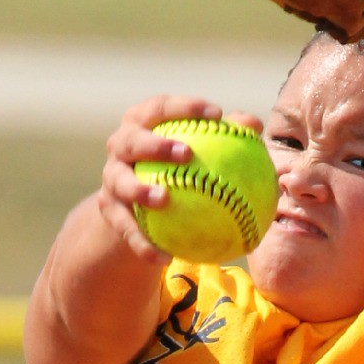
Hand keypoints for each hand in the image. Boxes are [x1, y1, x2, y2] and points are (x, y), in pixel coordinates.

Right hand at [98, 96, 262, 260]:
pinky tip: (167, 257)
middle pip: (131, 140)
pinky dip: (144, 244)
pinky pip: (126, 229)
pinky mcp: (108, 210)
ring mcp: (112, 178)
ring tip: (164, 198)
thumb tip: (254, 124)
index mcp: (143, 123)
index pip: (161, 108)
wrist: (137, 205)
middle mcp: (121, 146)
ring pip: (120, 183)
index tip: (216, 113)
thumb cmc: (178, 167)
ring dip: (139, 190)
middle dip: (155, 145)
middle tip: (186, 153)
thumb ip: (226, 136)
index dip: (184, 106)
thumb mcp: (199, 151)